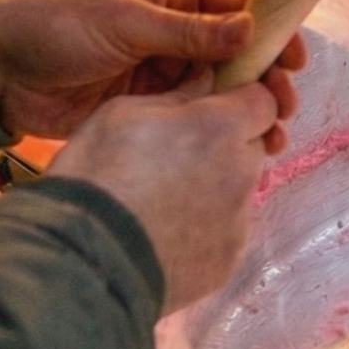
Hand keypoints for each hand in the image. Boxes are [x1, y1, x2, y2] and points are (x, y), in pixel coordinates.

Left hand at [0, 0, 303, 139]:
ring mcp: (158, 70)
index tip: (295, 59)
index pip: (233, 6)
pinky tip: (238, 149)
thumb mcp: (123, 21)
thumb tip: (250, 28)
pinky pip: (189, 116)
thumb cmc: (54, 25)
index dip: (269, 29)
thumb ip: (187, 32)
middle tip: (285, 106)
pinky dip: (215, 130)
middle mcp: (171, 29)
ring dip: (245, 109)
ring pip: (216, 89)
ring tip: (271, 136)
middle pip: (234, 52)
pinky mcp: (144, 107)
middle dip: (264, 77)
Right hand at [52, 79, 285, 314]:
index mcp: (221, 129)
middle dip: (225, 146)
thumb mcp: (121, 114)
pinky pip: (223, 235)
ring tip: (162, 202)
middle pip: (251, 149)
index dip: (239, 101)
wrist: (85, 262)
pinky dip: (203, 231)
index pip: (263, 101)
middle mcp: (242, 174)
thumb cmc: (96, 176)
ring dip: (213, 190)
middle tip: (177, 156)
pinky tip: (163, 235)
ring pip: (238, 193)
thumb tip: (203, 85)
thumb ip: (175, 97)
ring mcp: (238, 224)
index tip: (213, 107)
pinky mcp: (226, 263)